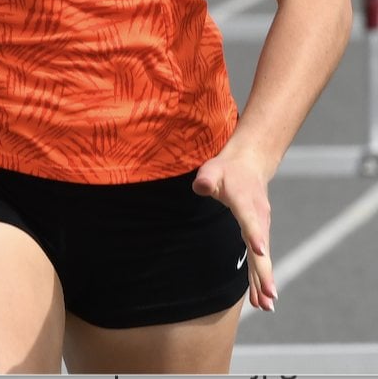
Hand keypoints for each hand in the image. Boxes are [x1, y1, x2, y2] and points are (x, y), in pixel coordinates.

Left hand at [193, 152, 277, 311]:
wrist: (249, 164)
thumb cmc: (226, 169)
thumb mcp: (212, 169)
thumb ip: (206, 179)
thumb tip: (201, 187)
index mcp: (245, 201)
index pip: (249, 219)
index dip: (254, 234)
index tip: (261, 251)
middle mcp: (258, 216)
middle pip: (261, 247)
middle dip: (265, 272)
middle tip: (270, 296)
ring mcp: (261, 226)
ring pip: (263, 257)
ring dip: (264, 281)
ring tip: (266, 306)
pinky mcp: (259, 233)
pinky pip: (260, 258)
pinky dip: (261, 276)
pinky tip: (260, 298)